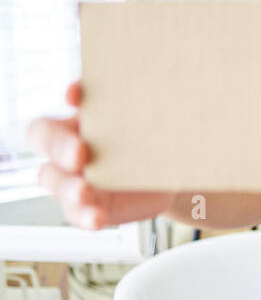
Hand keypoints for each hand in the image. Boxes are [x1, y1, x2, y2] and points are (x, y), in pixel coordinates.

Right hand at [25, 81, 176, 229]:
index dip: (60, 107)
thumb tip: (164, 81)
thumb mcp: (150, 115)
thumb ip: (144, 100)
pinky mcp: (92, 206)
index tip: (75, 98)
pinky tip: (97, 218)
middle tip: (80, 154)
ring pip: (56, 181)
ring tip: (83, 191)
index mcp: (77, 123)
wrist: (175, 171)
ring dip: (68, 187)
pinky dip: (87, 216)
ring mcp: (76, 179)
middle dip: (59, 147)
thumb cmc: (155, 134)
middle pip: (46, 144)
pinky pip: (80, 213)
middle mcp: (69, 150)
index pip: (52, 115)